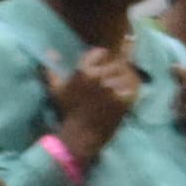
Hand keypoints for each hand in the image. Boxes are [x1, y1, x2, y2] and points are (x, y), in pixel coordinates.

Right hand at [40, 31, 142, 163]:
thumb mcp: (57, 89)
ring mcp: (112, 89)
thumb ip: (53, 69)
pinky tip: (128, 91)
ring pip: (126, 73)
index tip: (104, 63)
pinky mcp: (124, 100)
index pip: (100, 52)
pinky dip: (133, 87)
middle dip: (116, 67)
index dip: (104, 57)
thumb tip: (50, 51)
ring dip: (125, 76)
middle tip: (115, 75)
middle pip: (115, 62)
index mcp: (83, 72)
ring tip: (122, 83)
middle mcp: (99, 78)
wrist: (82, 134)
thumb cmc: (69, 111)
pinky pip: (134, 87)